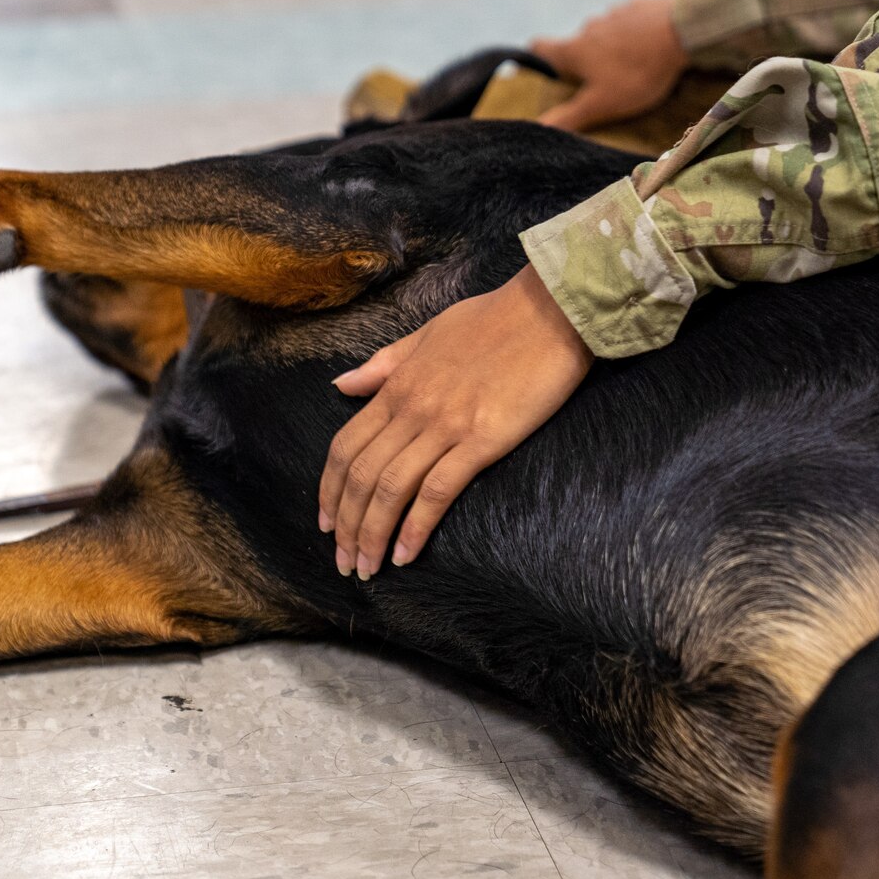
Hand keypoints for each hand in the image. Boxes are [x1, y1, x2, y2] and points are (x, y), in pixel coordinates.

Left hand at [318, 266, 592, 579]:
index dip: (329, 490)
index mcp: (396, 385)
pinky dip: (415, 527)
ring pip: (390, 490)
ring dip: (371, 535)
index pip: (345, 447)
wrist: (551, 309)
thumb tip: (341, 385)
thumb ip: (383, 364)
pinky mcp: (482, 440)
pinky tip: (406, 554)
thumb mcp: (427, 334)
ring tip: (367, 569)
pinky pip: (436, 491)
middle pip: (360, 476)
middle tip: (344, 561)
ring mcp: (445, 425)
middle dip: (345, 526)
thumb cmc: (496, 318)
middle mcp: (412, 408)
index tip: (326, 523)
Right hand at [530, 0, 689, 132]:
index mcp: (573, 50)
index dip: (534, 60)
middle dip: (583, 61)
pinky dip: (633, 34)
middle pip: (576, 44)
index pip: (538, 48)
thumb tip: (537, 129)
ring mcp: (615, 13)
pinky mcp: (640, 6)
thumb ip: (569, 117)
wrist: (682, 31)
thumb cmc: (637, 72)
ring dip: (611, 47)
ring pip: (604, 33)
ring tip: (631, 66)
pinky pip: (630, 21)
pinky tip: (649, 47)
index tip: (540, 71)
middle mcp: (588, 27)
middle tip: (599, 82)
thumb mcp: (601, 103)